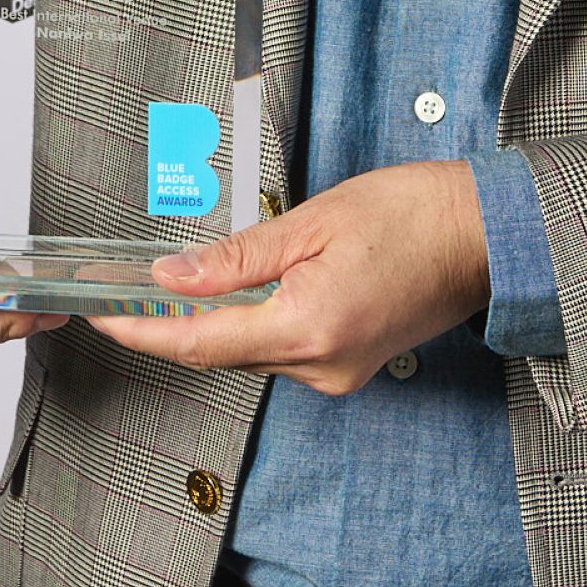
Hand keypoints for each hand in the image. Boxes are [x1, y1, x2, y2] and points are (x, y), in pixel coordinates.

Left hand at [89, 160, 490, 395]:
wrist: (481, 234)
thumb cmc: (410, 214)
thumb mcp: (311, 222)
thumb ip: (237, 258)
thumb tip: (173, 277)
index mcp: (309, 328)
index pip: (202, 343)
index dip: (145, 333)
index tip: (105, 319)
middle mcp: (322, 366)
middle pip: (223, 353)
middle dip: (174, 324)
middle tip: (127, 293)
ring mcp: (338, 373)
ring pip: (251, 353)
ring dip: (215, 323)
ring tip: (177, 287)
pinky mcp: (350, 366)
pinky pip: (282, 351)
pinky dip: (253, 325)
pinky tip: (240, 296)